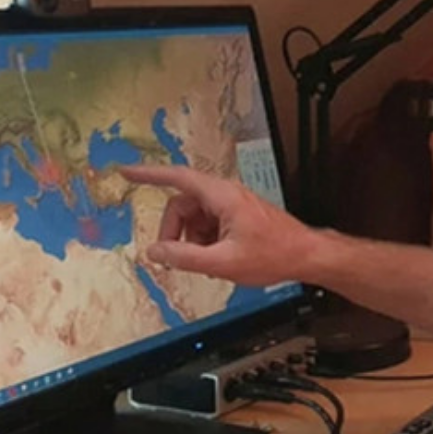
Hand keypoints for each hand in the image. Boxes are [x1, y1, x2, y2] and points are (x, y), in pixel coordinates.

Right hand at [121, 165, 320, 286]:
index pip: (178, 177)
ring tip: (207, 261)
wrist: (306, 256)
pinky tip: (218, 259)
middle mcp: (227, 195)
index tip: (126, 171)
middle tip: (174, 257)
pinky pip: (209, 223)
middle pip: (182, 204)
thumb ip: (184, 257)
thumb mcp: (222, 262)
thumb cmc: (274, 255)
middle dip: (174, 230)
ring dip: (192, 239)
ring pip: (195, 216)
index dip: (149, 174)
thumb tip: (155, 251)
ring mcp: (233, 204)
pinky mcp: (239, 215)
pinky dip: (205, 240)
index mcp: (222, 197)